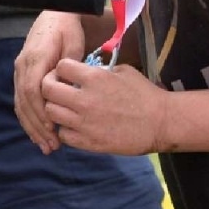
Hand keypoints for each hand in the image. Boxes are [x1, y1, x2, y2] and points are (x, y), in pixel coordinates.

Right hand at [14, 12, 84, 152]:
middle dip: (37, 126)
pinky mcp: (22, 76)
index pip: (33, 90)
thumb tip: (66, 88)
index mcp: (35, 58)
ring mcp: (20, 71)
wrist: (54, 16)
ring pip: (21, 105)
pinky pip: (22, 102)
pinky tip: (38, 134)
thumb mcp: (73, 45)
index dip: (41, 111)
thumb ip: (68, 67)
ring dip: (32, 128)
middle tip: (52, 146)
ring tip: (46, 146)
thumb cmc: (67, 30)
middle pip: (25, 102)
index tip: (53, 129)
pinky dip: (29, 120)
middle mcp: (23, 66)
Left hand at [42, 59, 166, 155]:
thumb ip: (98, 70)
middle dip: (50, 87)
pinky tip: (76, 126)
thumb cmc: (144, 94)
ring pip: (50, 113)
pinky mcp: (88, 142)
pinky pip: (63, 134)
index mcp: (95, 77)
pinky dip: (66, 130)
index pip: (60, 66)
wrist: (161, 123)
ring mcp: (84, 122)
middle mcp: (85, 99)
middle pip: (47, 89)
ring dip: (55, 109)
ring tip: (66, 109)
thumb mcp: (122, 71)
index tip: (67, 74)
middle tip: (58, 91)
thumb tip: (81, 71)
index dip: (62, 69)